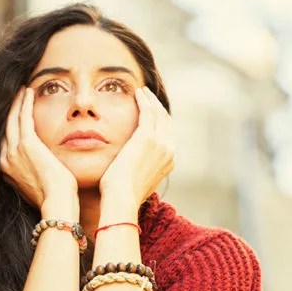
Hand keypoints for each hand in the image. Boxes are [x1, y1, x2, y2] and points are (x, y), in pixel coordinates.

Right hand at [0, 87, 77, 209]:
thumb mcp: (36, 184)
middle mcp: (5, 159)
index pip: (5, 141)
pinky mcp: (26, 144)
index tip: (15, 113)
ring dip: (17, 102)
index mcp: (6, 169)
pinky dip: (25, 103)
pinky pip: (23, 117)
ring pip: (12, 119)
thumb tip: (38, 167)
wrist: (56, 202)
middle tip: (16, 96)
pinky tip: (28, 91)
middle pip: (5, 127)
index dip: (10, 124)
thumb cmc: (53, 197)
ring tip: (21, 90)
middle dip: (10, 110)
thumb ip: (31, 172)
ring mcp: (14, 151)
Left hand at [98, 86, 174, 207]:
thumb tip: (132, 169)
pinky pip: (149, 111)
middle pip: (167, 122)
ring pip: (159, 114)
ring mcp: (161, 143)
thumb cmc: (122, 194)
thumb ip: (140, 170)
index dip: (160, 121)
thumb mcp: (137, 181)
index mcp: (168, 162)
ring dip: (151, 100)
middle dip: (158, 107)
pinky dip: (144, 100)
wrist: (122, 198)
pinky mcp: (148, 137)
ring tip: (142, 92)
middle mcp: (169, 151)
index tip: (150, 112)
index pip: (167, 135)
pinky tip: (137, 93)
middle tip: (147, 97)